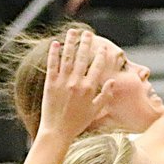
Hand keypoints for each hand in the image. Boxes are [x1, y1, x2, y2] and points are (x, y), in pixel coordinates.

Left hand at [38, 28, 114, 142]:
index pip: (97, 67)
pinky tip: (56, 43)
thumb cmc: (78, 123)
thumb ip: (105, 95)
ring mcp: (62, 82)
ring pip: (67, 57)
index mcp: (89, 89)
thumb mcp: (96, 110)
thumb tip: (113, 82)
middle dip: (85, 43)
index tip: (103, 47)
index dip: (100, 55)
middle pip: (82, 58)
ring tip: (72, 32)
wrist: (58, 131)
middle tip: (87, 33)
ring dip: (70, 42)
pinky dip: (54, 53)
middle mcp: (76, 83)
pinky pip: (52, 65)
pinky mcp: (50, 83)